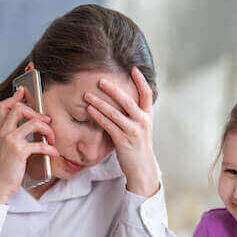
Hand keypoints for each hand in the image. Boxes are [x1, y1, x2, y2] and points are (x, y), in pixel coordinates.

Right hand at [0, 87, 58, 203]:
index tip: (23, 92)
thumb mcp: (7, 148)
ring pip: (33, 123)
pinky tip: (54, 153)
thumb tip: (33, 127)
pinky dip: (50, 149)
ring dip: (47, 130)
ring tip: (52, 139)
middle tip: (47, 122)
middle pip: (20, 109)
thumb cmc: (6, 167)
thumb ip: (15, 136)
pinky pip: (39, 145)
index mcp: (2, 130)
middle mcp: (4, 132)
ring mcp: (11, 141)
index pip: (3, 106)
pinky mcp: (19, 152)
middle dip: (37, 113)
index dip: (14, 97)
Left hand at [85, 67, 158, 196]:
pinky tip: (89, 110)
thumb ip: (134, 114)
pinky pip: (108, 125)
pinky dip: (98, 116)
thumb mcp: (141, 128)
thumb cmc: (138, 146)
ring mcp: (133, 131)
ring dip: (99, 102)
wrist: (142, 168)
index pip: (147, 94)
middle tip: (100, 80)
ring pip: (114, 113)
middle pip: (127, 100)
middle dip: (112, 89)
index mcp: (148, 116)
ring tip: (87, 95)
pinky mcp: (123, 141)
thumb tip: (121, 99)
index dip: (140, 80)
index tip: (133, 68)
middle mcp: (143, 121)